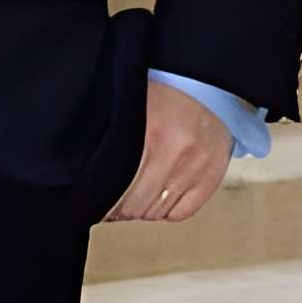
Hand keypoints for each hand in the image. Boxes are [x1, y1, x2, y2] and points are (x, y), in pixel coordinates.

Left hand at [105, 77, 232, 221]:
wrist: (210, 89)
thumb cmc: (167, 96)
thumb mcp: (134, 106)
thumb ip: (115, 136)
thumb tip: (90, 168)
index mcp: (149, 131)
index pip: (119, 181)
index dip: (105, 198)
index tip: (98, 200)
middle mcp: (175, 152)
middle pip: (137, 202)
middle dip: (121, 208)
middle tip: (113, 206)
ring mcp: (195, 168)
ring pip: (158, 210)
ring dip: (143, 212)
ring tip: (134, 204)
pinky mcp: (211, 179)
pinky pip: (182, 213)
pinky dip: (167, 213)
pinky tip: (158, 203)